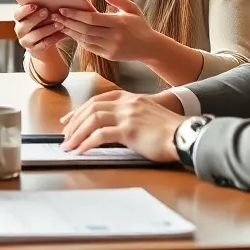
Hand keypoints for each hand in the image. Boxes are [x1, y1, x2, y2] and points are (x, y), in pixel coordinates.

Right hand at [13, 3, 64, 52]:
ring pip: (36, 34)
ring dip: (48, 28)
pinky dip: (54, 38)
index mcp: (19, 19)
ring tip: (59, 24)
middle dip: (37, 17)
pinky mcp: (34, 49)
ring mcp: (26, 41)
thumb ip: (40, 7)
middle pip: (25, 24)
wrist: (42, 41)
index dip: (25, 10)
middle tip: (47, 11)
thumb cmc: (42, 23)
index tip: (34, 5)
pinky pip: (44, 43)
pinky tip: (62, 33)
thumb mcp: (38, 14)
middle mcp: (20, 30)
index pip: (18, 14)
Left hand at [53, 0, 156, 62]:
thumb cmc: (140, 25)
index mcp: (119, 23)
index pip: (92, 18)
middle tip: (55, 16)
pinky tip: (72, 33)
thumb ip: (118, 0)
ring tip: (59, 25)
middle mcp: (114, 37)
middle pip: (85, 30)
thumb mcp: (132, 9)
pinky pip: (90, 48)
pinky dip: (80, 41)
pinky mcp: (109, 56)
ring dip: (71, 32)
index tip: (63, 9)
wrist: (150, 48)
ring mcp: (111, 48)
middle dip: (68, 23)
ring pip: (86, 40)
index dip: (76, 14)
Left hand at [60, 90, 182, 160]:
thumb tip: (110, 130)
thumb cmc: (169, 130)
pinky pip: (100, 135)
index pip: (98, 100)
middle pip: (91, 108)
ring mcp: (127, 115)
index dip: (80, 110)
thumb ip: (129, 116)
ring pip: (92, 119)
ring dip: (77, 134)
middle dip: (74, 123)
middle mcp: (126, 103)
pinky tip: (81, 151)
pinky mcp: (128, 130)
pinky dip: (87, 143)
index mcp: (130, 98)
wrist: (184, 135)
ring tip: (68, 146)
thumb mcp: (147, 115)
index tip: (68, 120)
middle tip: (65, 136)